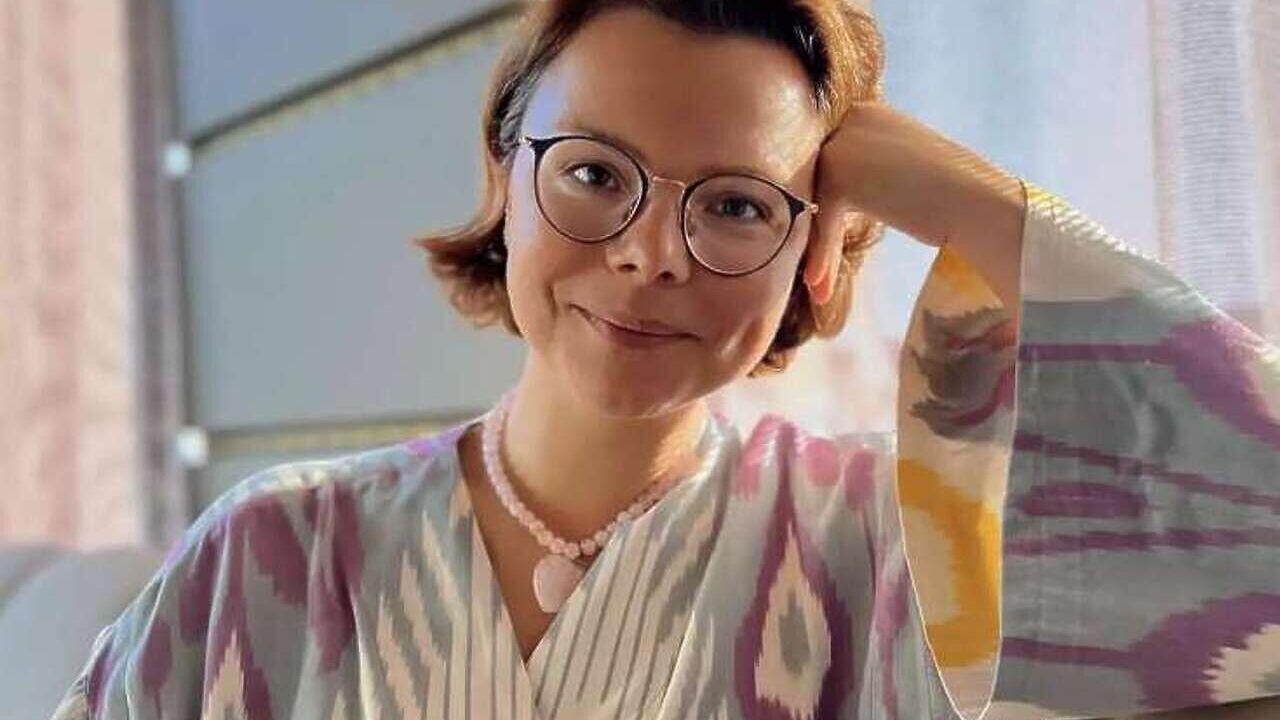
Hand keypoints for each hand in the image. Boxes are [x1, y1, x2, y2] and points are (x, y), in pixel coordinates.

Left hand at [802, 101, 1025, 310]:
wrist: (979, 202)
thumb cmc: (951, 197)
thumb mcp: (897, 174)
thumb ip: (865, 175)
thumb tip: (826, 202)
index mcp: (867, 113)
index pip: (829, 162)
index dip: (821, 206)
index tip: (816, 244)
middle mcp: (851, 118)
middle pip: (815, 180)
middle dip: (815, 226)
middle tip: (814, 272)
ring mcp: (844, 142)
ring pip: (816, 202)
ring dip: (818, 246)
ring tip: (818, 284)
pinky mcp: (839, 172)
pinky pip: (824, 219)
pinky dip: (825, 253)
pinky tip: (820, 285)